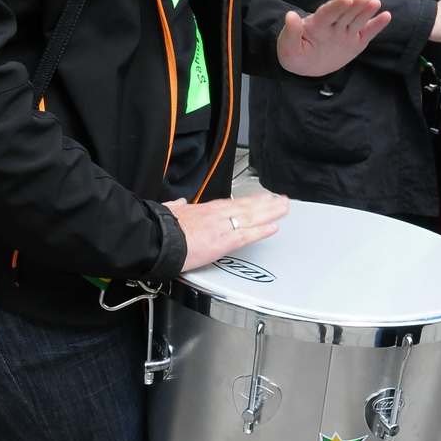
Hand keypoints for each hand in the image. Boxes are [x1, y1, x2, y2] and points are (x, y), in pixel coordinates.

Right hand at [164, 190, 288, 272]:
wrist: (156, 239)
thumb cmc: (160, 229)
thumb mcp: (168, 211)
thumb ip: (176, 207)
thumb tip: (178, 203)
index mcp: (203, 210)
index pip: (232, 204)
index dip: (248, 201)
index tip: (259, 199)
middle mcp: (216, 215)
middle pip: (246, 207)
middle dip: (266, 204)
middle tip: (281, 200)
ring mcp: (221, 227)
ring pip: (251, 217)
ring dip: (270, 212)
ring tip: (284, 208)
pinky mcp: (223, 241)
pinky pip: (247, 235)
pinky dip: (262, 230)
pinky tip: (273, 227)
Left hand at [277, 0, 390, 75]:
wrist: (305, 65)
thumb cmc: (294, 53)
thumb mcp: (287, 47)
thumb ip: (291, 32)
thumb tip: (290, 15)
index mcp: (317, 24)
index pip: (328, 13)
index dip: (336, 6)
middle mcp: (333, 25)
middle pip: (345, 14)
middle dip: (354, 6)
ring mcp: (346, 32)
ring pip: (357, 20)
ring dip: (366, 12)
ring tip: (375, 3)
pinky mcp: (355, 42)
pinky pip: (367, 33)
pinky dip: (376, 25)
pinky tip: (386, 16)